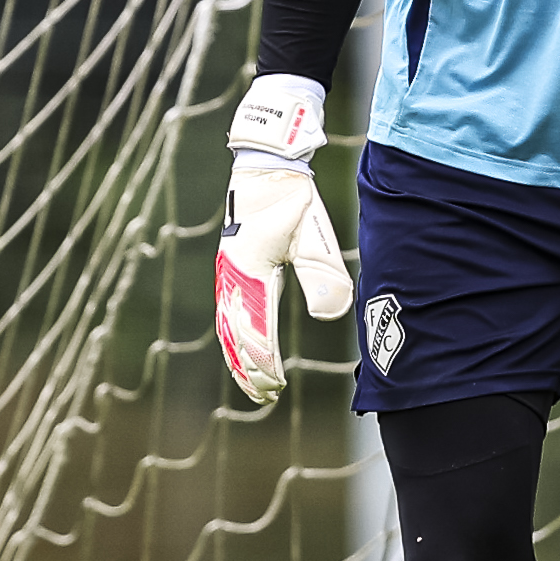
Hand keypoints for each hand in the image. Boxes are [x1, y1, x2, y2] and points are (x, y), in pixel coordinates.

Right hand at [214, 74, 352, 403]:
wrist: (265, 165)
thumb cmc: (291, 197)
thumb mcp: (313, 233)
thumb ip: (323, 273)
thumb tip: (333, 314)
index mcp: (252, 272)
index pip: (257, 329)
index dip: (266, 361)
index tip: (278, 385)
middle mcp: (233, 276)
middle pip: (237, 335)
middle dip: (251, 368)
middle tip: (268, 395)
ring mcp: (227, 272)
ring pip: (228, 327)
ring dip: (239, 358)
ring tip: (252, 384)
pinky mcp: (230, 267)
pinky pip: (226, 312)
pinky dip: (232, 338)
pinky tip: (240, 350)